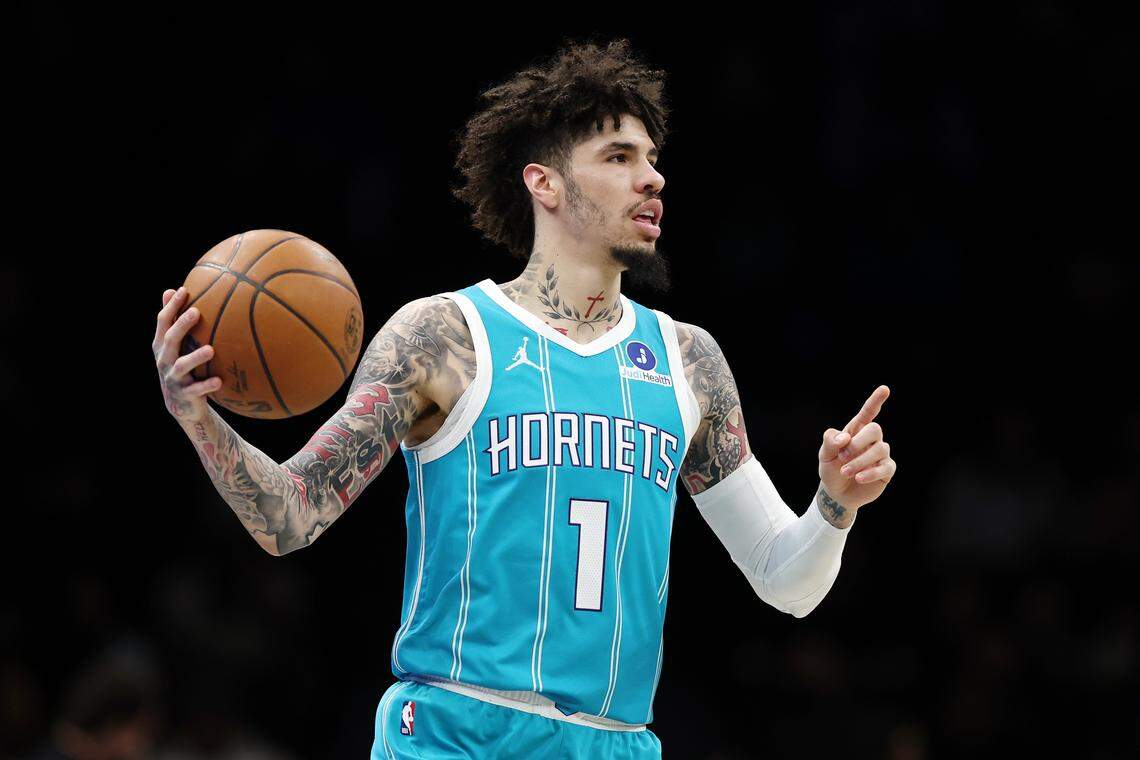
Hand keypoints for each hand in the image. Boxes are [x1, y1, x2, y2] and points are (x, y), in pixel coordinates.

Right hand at [153, 287, 222, 422]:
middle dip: (181, 325)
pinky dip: (206, 385)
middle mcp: (164, 360)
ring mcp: (173, 378)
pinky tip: (219, 381)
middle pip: (170, 340)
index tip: (183, 290)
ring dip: (195, 357)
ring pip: (181, 366)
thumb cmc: (181, 366)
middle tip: (196, 311)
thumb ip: (173, 321)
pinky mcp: (184, 394)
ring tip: (210, 350)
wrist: (181, 404)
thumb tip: (171, 289)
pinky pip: (196, 390)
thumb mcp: (175, 345)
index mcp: (162, 345)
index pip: (163, 322)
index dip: (171, 306)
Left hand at [818, 385, 895, 510]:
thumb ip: (830, 442)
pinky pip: (885, 467)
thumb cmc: (831, 469)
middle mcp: (871, 440)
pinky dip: (870, 472)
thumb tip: (845, 436)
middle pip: (875, 429)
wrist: (836, 493)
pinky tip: (858, 478)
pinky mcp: (886, 470)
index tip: (884, 389)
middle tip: (842, 456)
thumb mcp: (825, 455)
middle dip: (858, 442)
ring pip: (879, 449)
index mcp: (856, 431)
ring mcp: (880, 454)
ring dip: (859, 461)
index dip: (875, 401)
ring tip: (844, 471)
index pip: (868, 413)